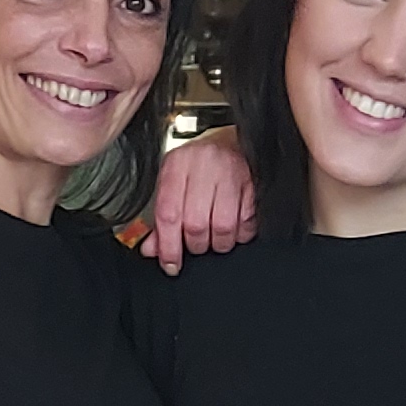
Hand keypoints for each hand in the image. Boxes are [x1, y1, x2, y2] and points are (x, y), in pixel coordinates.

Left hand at [141, 131, 256, 270]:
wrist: (228, 141)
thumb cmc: (196, 166)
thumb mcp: (172, 184)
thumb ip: (161, 219)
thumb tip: (153, 250)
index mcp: (177, 165)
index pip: (169, 214)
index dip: (168, 246)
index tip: (171, 264)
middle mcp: (203, 166)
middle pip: (196, 224)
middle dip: (196, 245)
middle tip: (196, 244)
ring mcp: (231, 173)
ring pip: (223, 227)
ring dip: (218, 243)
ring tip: (214, 237)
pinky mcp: (252, 183)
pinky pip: (246, 223)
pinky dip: (240, 235)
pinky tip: (233, 229)